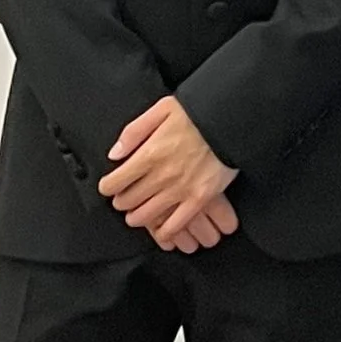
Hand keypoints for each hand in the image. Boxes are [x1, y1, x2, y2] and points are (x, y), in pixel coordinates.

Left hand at [102, 97, 239, 249]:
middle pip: (128, 201)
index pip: (115, 182)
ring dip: (137, 217)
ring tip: (137, 214)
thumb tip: (115, 154)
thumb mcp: (161, 110)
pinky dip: (165, 231)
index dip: (108, 186)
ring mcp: (181, 189)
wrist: (232, 120)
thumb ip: (134, 132)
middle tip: (124, 198)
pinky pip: (176, 224)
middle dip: (121, 201)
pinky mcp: (200, 198)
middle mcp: (162, 175)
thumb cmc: (198, 113)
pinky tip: (162, 230)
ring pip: (146, 215)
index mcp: (149, 154)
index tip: (110, 186)